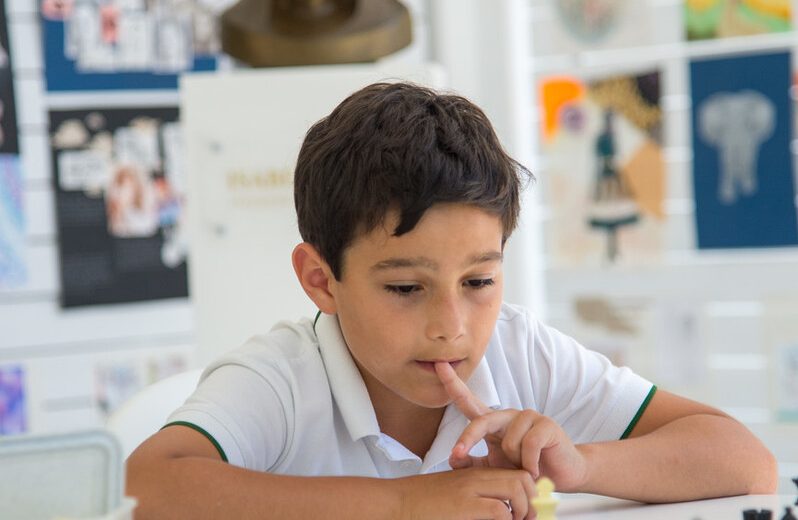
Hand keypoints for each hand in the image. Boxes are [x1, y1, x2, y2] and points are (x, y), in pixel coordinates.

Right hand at [395, 467, 535, 519]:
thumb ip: (474, 498)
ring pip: (516, 489)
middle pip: (522, 478)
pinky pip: (500, 510)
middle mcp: (476, 478)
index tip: (528, 510)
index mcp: (475, 474)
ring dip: (524, 510)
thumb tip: (498, 512)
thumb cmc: (422, 503)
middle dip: (534, 500)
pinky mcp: (464, 506)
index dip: (529, 491)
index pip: (515, 473)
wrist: (396, 502)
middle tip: (528, 519)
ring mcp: (470, 490)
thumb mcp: (453, 494)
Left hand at [435, 362, 587, 491]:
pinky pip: (528, 445)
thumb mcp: (493, 468)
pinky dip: (529, 464)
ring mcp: (528, 416)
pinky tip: (535, 470)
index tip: (438, 365)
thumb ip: (472, 463)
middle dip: (468, 438)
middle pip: (481, 421)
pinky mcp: (546, 424)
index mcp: (492, 422)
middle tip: (458, 454)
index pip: (468, 401)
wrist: (560, 475)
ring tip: (524, 468)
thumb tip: (453, 458)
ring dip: (514, 462)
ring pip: (507, 441)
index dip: (453, 383)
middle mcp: (507, 415)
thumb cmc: (523, 468)